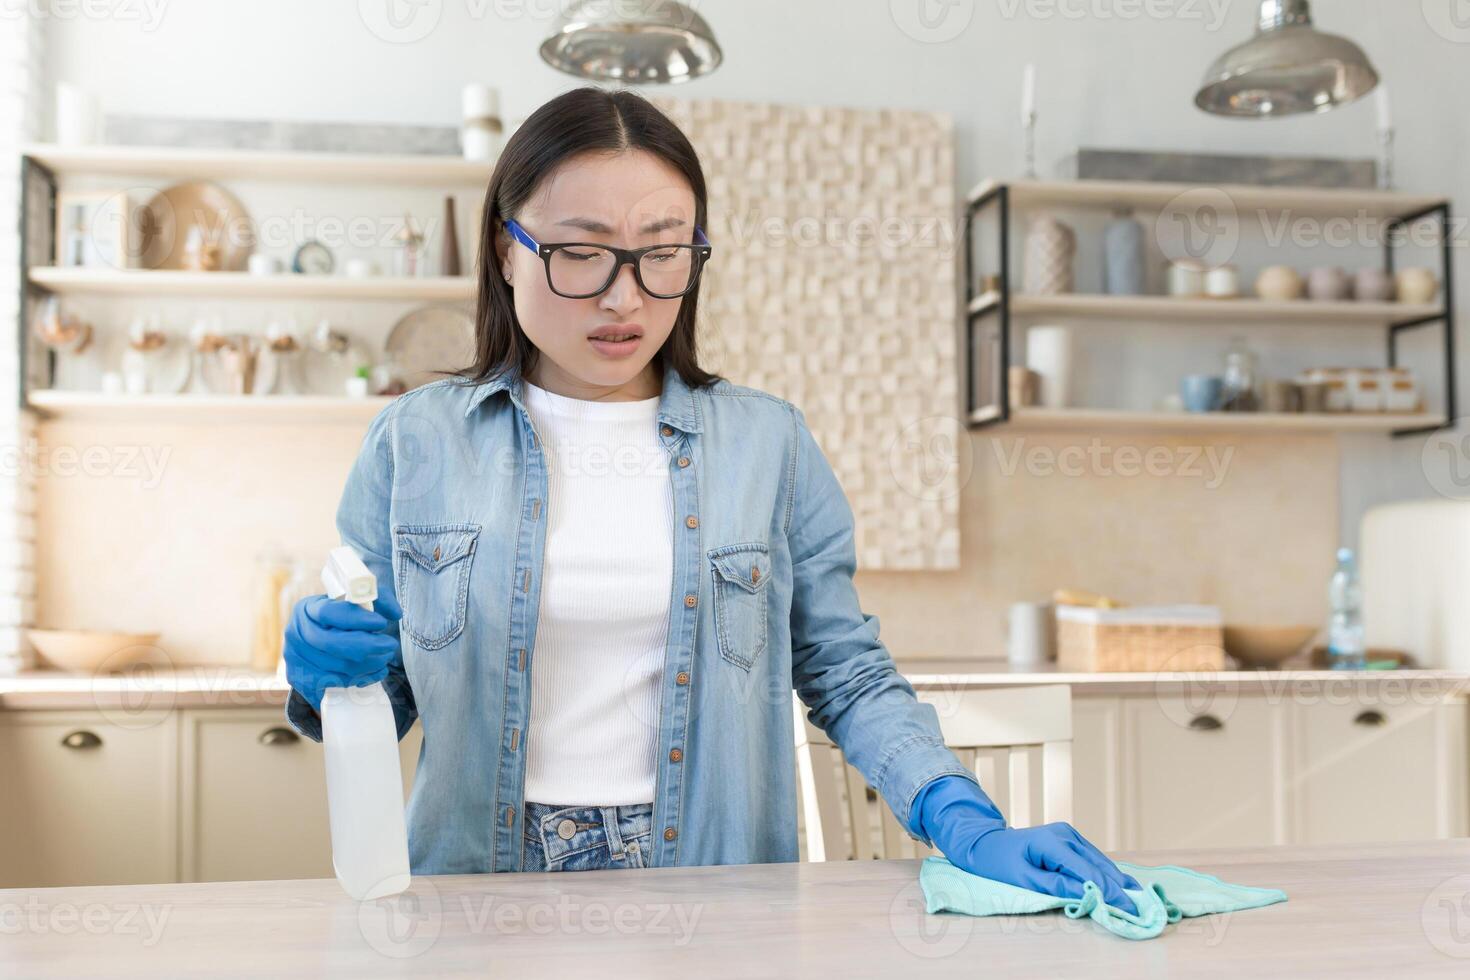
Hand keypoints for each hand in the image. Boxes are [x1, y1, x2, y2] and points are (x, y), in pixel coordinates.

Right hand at [283, 593, 401, 711]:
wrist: (314, 637)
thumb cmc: (339, 616)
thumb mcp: (355, 600)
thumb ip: (378, 598)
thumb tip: (396, 614)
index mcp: (308, 609)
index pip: (329, 613)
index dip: (357, 619)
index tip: (382, 622)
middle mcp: (297, 633)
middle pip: (333, 644)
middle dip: (369, 646)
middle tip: (390, 644)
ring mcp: (296, 659)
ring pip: (337, 668)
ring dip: (369, 665)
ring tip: (386, 657)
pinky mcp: (301, 680)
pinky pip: (335, 685)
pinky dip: (360, 680)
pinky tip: (376, 672)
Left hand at [912, 775, 1141, 915]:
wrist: (984, 842)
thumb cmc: (998, 862)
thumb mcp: (1023, 879)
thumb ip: (1055, 886)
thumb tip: (1087, 893)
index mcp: (1053, 842)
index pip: (1089, 872)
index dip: (1110, 893)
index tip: (1127, 911)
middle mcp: (1066, 834)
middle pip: (1099, 865)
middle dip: (1119, 889)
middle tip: (1139, 911)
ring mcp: (1068, 834)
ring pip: (1099, 861)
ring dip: (1116, 881)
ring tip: (1136, 901)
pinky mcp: (1069, 839)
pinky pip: (1092, 858)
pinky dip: (1105, 873)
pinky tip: (1119, 887)